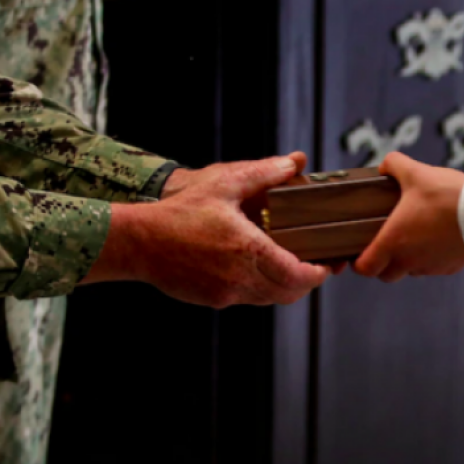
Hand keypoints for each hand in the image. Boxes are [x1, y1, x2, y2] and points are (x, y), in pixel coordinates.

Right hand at [84, 153, 330, 307]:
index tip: (326, 265)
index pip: (297, 275)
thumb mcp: (223, 183)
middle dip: (305, 282)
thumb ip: (262, 173)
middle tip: (314, 266)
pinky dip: (259, 288)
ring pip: (268, 299)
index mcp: (248, 251)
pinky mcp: (211, 300)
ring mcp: (225, 294)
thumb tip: (293, 163)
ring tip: (290, 266)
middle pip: (287, 293)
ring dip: (282, 286)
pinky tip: (256, 268)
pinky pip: (246, 298)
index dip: (316, 274)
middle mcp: (240, 279)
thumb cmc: (179, 211)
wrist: (136, 242)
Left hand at [353, 152, 463, 282]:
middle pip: (387, 275)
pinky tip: (436, 238)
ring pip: (410, 271)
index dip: (359, 264)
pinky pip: (433, 267)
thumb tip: (384, 165)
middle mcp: (409, 260)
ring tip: (412, 237)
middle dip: (381, 265)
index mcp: (393, 241)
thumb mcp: (417, 172)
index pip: (366, 268)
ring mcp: (431, 266)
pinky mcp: (450, 267)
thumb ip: (394, 165)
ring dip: (406, 261)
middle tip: (383, 246)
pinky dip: (429, 258)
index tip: (359, 256)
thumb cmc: (446, 195)